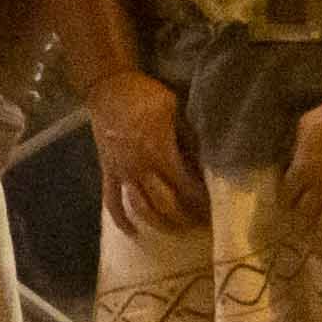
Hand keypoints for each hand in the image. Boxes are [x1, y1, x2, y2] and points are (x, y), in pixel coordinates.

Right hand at [84, 70, 205, 233]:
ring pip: (141, 208)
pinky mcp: (108, 172)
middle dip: (184, 218)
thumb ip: (188, 136)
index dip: (200, 201)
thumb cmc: (144, 95)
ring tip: (176, 231)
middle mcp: (140, 168)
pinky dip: (121, 220)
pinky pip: (112, 201)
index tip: (214, 209)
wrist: (108, 88)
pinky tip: (134, 233)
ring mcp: (122, 172)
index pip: (185, 186)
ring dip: (159, 224)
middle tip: (201, 225)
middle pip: (165, 204)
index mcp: (159, 152)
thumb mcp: (174, 108)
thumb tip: (205, 158)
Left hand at [278, 91, 321, 240]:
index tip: (283, 210)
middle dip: (299, 224)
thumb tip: (293, 156)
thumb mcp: (304, 127)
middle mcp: (320, 186)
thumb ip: (297, 148)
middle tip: (297, 234)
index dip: (284, 204)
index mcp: (302, 169)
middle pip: (305, 212)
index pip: (286, 195)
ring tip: (319, 248)